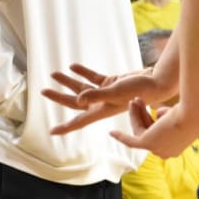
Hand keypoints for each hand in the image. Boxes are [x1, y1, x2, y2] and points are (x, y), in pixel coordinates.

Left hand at [42, 62, 164, 134]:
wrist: (156, 81)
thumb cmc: (139, 90)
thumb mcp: (115, 91)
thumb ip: (96, 95)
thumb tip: (78, 99)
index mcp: (102, 110)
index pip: (79, 120)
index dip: (66, 127)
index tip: (52, 131)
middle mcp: (102, 103)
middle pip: (75, 102)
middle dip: (59, 97)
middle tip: (43, 91)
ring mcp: (106, 93)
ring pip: (82, 88)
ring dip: (68, 81)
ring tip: (54, 73)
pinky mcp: (110, 83)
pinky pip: (93, 78)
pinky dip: (83, 72)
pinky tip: (73, 66)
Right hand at [108, 101, 194, 158]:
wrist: (194, 113)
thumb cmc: (193, 111)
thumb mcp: (180, 114)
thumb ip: (167, 115)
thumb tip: (157, 112)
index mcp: (176, 147)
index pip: (159, 134)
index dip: (151, 120)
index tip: (149, 111)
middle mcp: (166, 152)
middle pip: (147, 131)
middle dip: (142, 114)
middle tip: (137, 99)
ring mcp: (156, 149)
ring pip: (139, 130)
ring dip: (135, 114)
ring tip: (134, 99)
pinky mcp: (147, 144)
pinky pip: (130, 140)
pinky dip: (120, 137)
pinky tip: (112, 132)